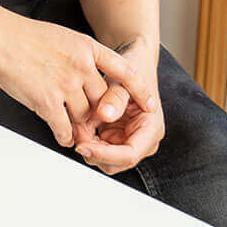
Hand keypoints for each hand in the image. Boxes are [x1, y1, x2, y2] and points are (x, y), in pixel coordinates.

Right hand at [0, 1, 155, 151]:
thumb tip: (89, 78)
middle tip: (94, 124)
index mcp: (86, 47)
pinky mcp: (48, 101)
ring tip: (76, 132)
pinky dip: (65, 136)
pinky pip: (65, 129)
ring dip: (81, 128)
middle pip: (102, 100)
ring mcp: (66, 85)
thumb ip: (81, 58)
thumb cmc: (23, 36)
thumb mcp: (63, 37)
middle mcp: (81, 67)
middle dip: (98, 115)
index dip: (139, 90)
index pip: (124, 70)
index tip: (149, 105)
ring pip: (85, 117)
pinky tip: (61, 134)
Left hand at [72, 38, 163, 175]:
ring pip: (105, 158)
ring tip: (76, 123)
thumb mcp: (123, 80)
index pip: (129, 154)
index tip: (82, 146)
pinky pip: (99, 146)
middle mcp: (142, 140)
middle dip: (93, 150)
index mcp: (151, 129)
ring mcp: (128, 140)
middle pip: (115, 162)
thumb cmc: (131, 70)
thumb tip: (105, 115)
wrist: (130, 64)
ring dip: (89, 145)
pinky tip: (79, 123)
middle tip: (75, 130)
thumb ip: (116, 97)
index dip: (104, 154)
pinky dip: (87, 138)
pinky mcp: (116, 137)